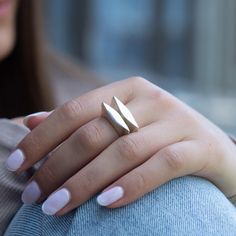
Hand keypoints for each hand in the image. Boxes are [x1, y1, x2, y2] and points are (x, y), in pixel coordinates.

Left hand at [5, 77, 235, 215]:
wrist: (212, 147)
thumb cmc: (158, 137)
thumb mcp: (121, 123)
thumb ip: (82, 121)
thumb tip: (32, 119)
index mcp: (128, 90)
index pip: (75, 110)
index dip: (42, 137)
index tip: (17, 164)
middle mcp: (152, 99)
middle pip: (94, 133)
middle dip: (58, 166)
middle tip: (34, 196)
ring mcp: (177, 120)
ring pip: (123, 151)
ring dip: (86, 182)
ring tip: (57, 208)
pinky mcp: (199, 145)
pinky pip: (162, 165)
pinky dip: (132, 184)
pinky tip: (105, 204)